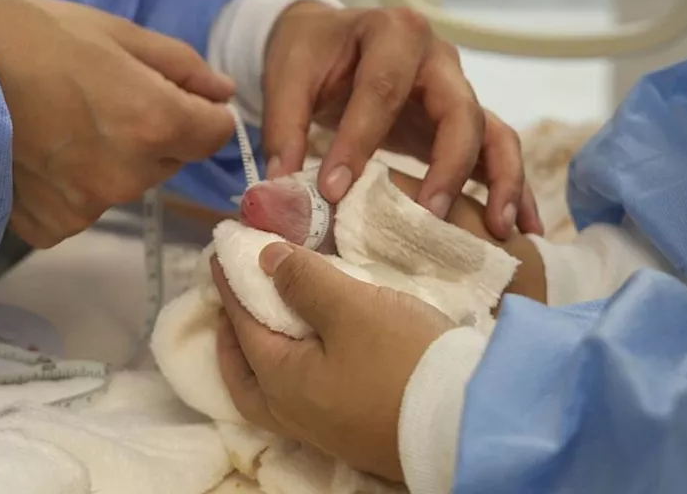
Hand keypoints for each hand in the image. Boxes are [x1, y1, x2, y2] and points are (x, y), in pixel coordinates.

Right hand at [0, 0, 235, 247]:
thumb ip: (179, 66)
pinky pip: (82, 206)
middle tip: (97, 96)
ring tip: (60, 120)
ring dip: (112, 158)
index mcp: (153, 122)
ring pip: (126, 182)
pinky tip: (38, 150)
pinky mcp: (49, 226)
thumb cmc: (24, 36)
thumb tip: (221, 92)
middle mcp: (127, 176)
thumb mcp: (112, 31)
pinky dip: (70, 184)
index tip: (170, 92)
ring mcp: (87, 207)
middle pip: (170, 159)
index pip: (215, 135)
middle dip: (153, 131)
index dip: (199, 110)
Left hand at [213, 243, 454, 481]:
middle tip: (234, 303)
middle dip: (233, 338)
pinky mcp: (356, 433)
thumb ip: (304, 281)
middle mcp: (294, 413)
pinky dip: (294, 370)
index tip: (220, 253)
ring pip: (274, 393)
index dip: (230, 284)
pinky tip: (316, 353)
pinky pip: (305, 398)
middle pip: (245, 376)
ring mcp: (326, 430)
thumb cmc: (403, 361)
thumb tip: (265, 259)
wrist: (466, 423)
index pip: (242, 323)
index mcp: (281, 381)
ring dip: (264, 357)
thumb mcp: (352, 308)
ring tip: (273, 326)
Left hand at [262, 2, 541, 239]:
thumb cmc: (312, 55)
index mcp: (393, 33)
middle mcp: (438, 59)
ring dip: (501, 181)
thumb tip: (283, 186)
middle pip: (460, 110)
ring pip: (495, 132)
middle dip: (448, 165)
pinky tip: (523, 229)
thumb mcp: (289, 76)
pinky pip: (499, 152)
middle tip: (430, 216)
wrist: (330, 39)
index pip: (382, 89)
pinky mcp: (465, 123)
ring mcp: (459, 90)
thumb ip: (284, 126)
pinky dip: (514, 188)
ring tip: (498, 229)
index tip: (334, 192)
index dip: (359, 140)